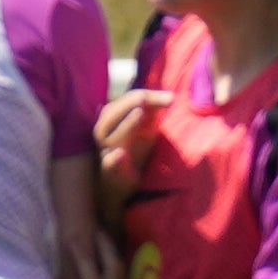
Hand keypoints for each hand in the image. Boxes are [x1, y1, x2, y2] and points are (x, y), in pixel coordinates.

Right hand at [95, 89, 167, 225]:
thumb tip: (170, 97)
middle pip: (112, 113)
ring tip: (140, 111)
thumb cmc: (136, 149)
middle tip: (147, 98)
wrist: (123, 182)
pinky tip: (119, 154)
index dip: (148, 96)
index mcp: (114, 119)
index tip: (171, 98)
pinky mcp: (112, 171)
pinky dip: (113, 159)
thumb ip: (153, 112)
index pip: (127, 101)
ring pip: (109, 135)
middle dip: (131, 102)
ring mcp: (107, 152)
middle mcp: (106, 133)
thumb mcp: (146, 128)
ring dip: (125, 123)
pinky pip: (109, 164)